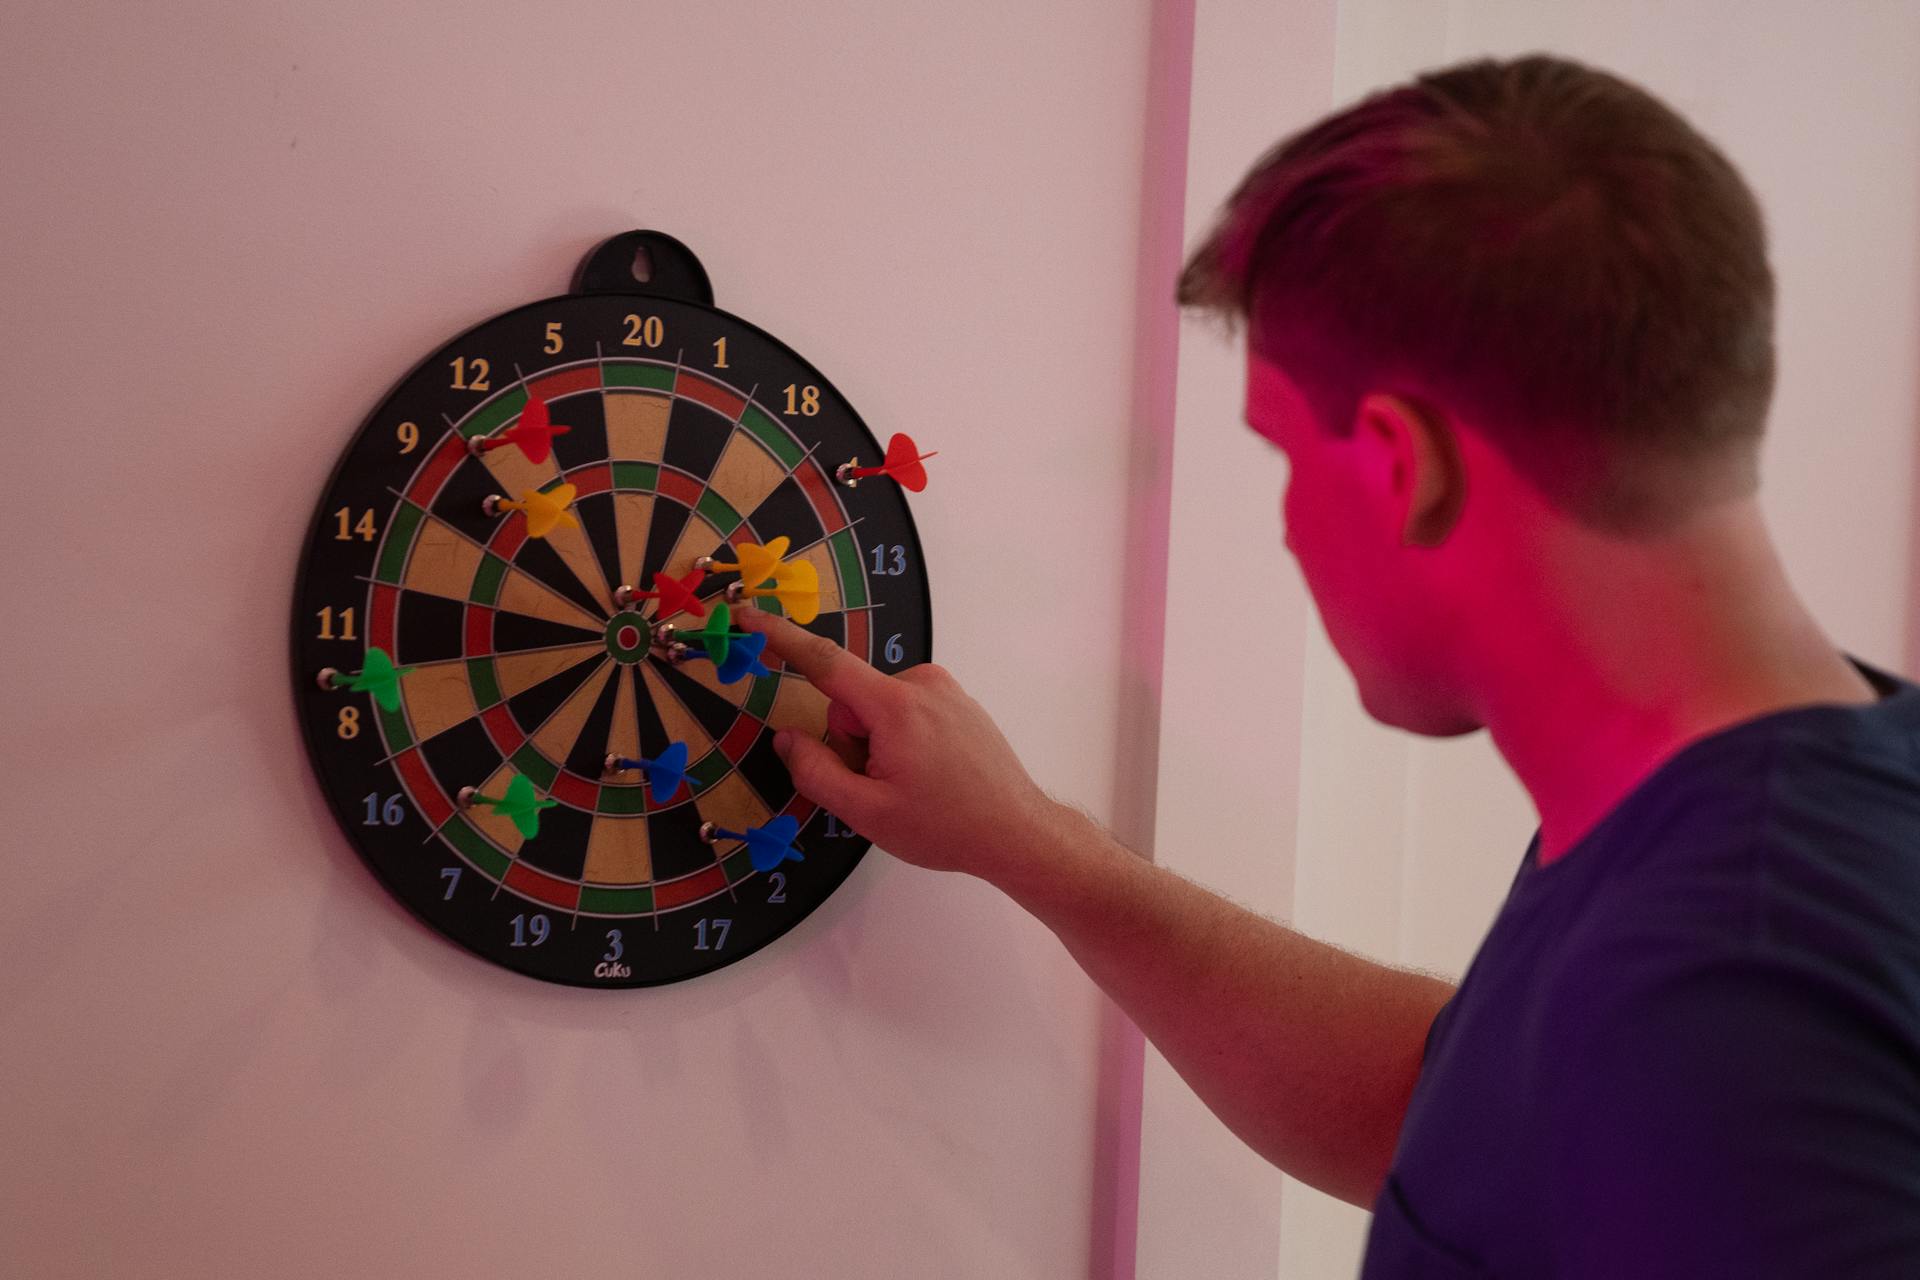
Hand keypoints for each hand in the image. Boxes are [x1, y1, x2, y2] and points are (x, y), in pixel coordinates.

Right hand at [733, 610, 1056, 879]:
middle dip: (852, 742)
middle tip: (883, 787)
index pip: (823, 662)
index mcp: (895, 705)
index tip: (747, 615)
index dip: (779, 638)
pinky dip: (904, 740)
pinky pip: (907, 712)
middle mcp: (922, 683)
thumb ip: (816, 773)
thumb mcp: (867, 812)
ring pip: (878, 710)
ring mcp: (945, 690)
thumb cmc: (946, 826)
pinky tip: (930, 775)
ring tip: (913, 785)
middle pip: (852, 702)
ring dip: (879, 745)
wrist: (1017, 832)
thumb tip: (786, 739)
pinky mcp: (958, 702)